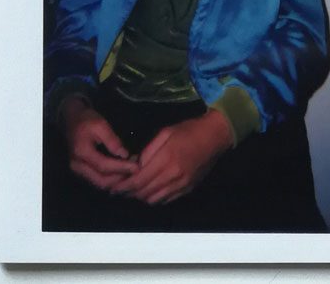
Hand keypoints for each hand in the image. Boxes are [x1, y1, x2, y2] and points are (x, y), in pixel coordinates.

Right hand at [61, 96, 137, 190]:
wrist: (71, 120)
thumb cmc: (86, 120)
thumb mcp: (101, 124)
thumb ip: (112, 141)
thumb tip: (124, 155)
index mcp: (82, 152)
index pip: (103, 166)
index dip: (121, 168)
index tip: (136, 166)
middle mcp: (77, 166)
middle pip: (101, 181)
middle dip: (120, 178)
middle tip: (135, 169)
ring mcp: (78, 170)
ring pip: (99, 183)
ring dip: (116, 180)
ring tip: (130, 170)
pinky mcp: (82, 171)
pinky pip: (97, 180)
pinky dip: (110, 179)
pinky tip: (121, 171)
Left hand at [111, 109, 232, 204]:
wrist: (215, 136)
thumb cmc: (189, 130)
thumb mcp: (166, 132)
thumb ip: (149, 150)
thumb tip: (135, 165)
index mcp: (166, 159)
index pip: (139, 180)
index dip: (124, 186)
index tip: (114, 187)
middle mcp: (173, 175)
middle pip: (144, 192)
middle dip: (129, 193)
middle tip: (119, 190)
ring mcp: (182, 184)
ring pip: (154, 199)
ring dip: (141, 197)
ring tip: (133, 191)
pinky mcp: (188, 188)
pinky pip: (166, 200)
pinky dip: (155, 198)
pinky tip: (150, 191)